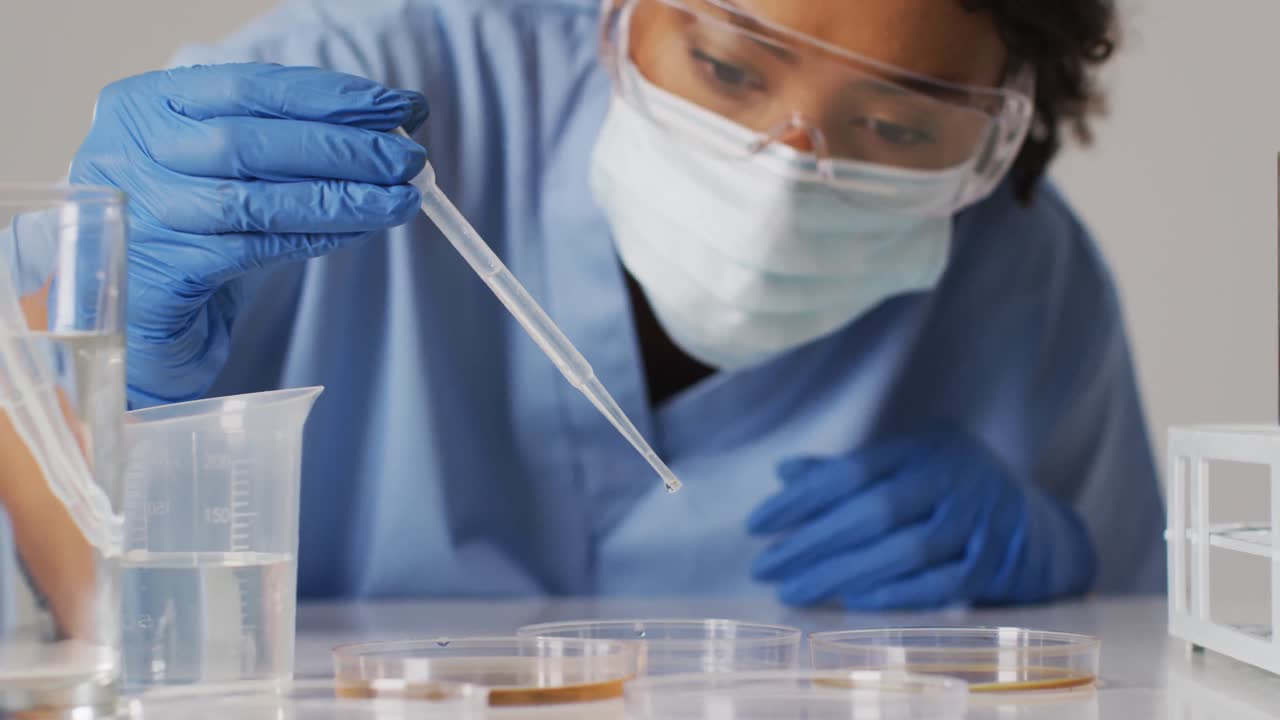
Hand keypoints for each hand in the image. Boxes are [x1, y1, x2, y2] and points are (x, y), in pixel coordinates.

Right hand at [69, 63, 428, 406]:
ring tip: (402, 200)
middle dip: (345, 148)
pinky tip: (360, 230)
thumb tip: (388, 127)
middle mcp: (132, 153)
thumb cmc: (194, 219)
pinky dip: (316, 236)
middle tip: (409, 159)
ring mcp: (143, 215)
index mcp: (145, 103)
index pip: (251, 86)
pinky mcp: (163, 275)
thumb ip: (284, 134)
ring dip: (343, 198)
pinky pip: (256, 250)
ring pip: (259, 201)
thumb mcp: (225, 160)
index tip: (398, 108)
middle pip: (253, 141)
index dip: (331, 96)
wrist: (140, 301)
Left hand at [747, 428, 1094, 608]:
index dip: (802, 497)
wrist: (1032, 520)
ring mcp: (976, 521)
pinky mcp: (992, 562)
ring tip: (794, 591)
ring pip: (904, 549)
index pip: (852, 471)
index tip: (757, 523)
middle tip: (765, 567)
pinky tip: (853, 601)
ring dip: (844, 573)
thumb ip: (848, 470)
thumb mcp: (905, 463)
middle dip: (813, 542)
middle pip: (873, 511)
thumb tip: (784, 471)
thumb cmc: (948, 487)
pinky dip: (896, 593)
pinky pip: (940, 584)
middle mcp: (951, 479)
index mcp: (923, 448)